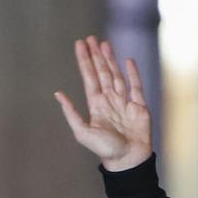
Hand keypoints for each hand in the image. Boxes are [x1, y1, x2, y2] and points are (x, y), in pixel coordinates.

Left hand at [54, 36, 151, 170]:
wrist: (127, 159)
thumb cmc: (104, 149)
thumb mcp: (82, 131)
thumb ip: (71, 112)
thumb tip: (57, 94)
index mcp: (95, 105)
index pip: (89, 77)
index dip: (85, 61)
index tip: (80, 45)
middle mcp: (109, 100)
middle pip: (102, 72)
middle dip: (96, 55)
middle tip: (90, 38)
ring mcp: (124, 101)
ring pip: (116, 75)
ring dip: (110, 59)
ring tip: (104, 43)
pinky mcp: (139, 106)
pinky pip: (136, 86)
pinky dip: (132, 73)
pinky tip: (127, 61)